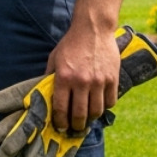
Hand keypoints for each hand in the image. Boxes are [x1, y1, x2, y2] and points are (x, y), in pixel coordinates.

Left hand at [0, 26, 156, 156]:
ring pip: (96, 111)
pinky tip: (100, 103)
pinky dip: (105, 106)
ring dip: (91, 118)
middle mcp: (81, 81)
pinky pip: (110, 101)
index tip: (61, 127)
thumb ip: (50, 77)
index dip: (60, 122)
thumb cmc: (71, 44)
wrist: (93, 28)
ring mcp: (99, 81)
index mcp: (64, 77)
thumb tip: (44, 95)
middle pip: (80, 115)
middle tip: (75, 128)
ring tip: (87, 118)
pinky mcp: (112, 78)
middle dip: (76, 126)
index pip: (61, 109)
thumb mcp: (54, 58)